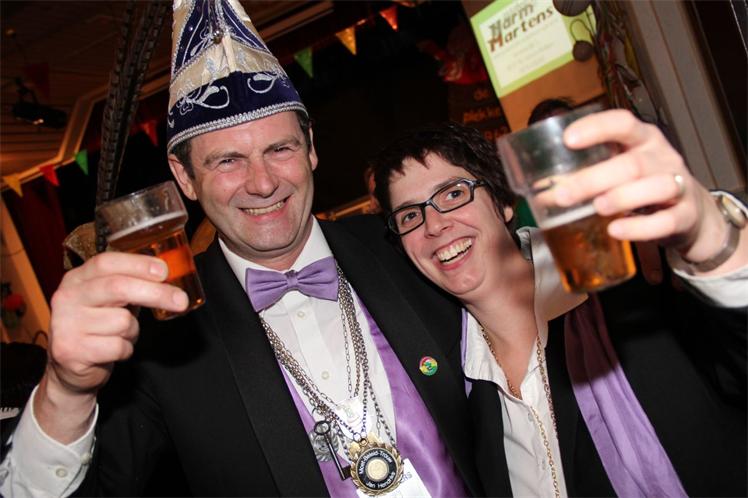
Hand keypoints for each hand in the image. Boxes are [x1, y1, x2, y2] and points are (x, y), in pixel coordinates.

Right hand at [35, 252, 187, 442]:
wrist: (70, 368)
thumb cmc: (98, 326)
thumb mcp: (110, 300)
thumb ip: (131, 284)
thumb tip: (168, 276)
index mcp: (76, 279)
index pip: (106, 263)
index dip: (138, 264)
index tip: (164, 271)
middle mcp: (67, 298)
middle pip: (118, 287)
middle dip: (156, 293)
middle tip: (181, 300)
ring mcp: (66, 324)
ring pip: (123, 321)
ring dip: (133, 331)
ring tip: (119, 335)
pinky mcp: (71, 351)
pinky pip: (118, 346)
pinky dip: (125, 349)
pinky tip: (112, 350)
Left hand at [552, 109, 742, 270]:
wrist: (691, 214)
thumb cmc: (643, 186)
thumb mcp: (621, 169)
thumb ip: (588, 174)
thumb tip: (538, 193)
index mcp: (642, 139)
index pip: (622, 123)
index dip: (596, 128)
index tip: (567, 139)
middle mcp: (662, 157)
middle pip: (630, 163)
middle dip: (593, 179)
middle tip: (563, 195)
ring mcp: (677, 184)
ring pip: (654, 186)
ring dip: (621, 197)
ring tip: (597, 207)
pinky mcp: (685, 215)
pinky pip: (665, 220)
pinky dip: (639, 227)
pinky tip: (616, 229)